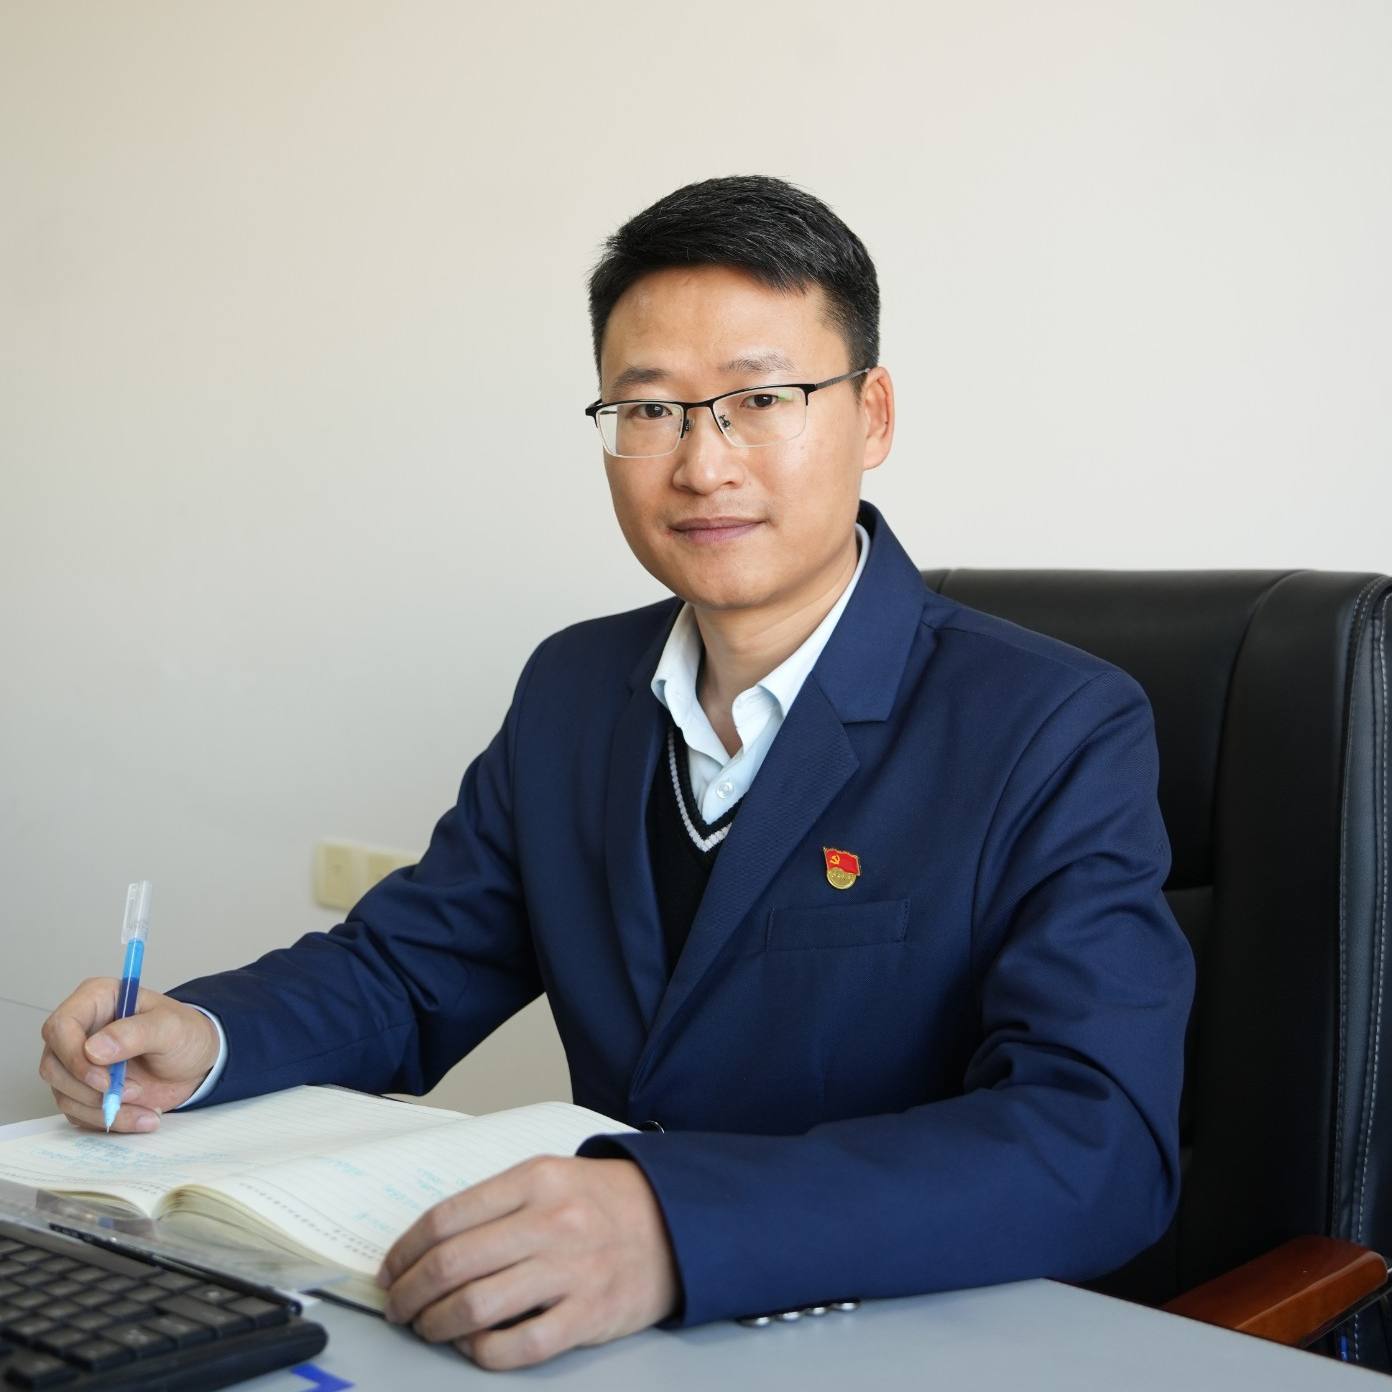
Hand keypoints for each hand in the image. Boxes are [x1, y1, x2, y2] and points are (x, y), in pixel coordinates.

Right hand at [38, 978, 220, 1131]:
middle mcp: (80, 1030)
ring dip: (102, 1107)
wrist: (196, 1063)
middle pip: (53, 1065)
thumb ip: (135, 1032)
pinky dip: (109, 1119)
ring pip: (63, 1093)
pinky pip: (79, 1112)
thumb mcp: (171, 1027)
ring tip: (144, 1102)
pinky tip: (141, 1115)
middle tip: (132, 1091)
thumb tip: (92, 1049)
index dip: (74, 1056)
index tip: (104, 1078)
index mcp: (97, 1000)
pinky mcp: (82, 1089)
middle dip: (90, 1088)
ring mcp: (77, 1062)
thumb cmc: (186, 1035)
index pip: (60, 1026)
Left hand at [378, 1154, 678, 1369]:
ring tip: (427, 1328)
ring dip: (435, 1325)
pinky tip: (472, 1345)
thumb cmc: (604, 1201)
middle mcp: (550, 1222)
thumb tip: (431, 1246)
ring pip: (475, 1308)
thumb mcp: (552, 1176)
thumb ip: (497, 1203)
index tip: (391, 1270)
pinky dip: (481, 1352)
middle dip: (410, 1294)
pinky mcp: (587, 1315)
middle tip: (398, 1307)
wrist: (677, 1222)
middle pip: (451, 1265)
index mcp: (535, 1180)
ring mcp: (570, 1270)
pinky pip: (518, 1346)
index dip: (405, 1251)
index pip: (446, 1219)